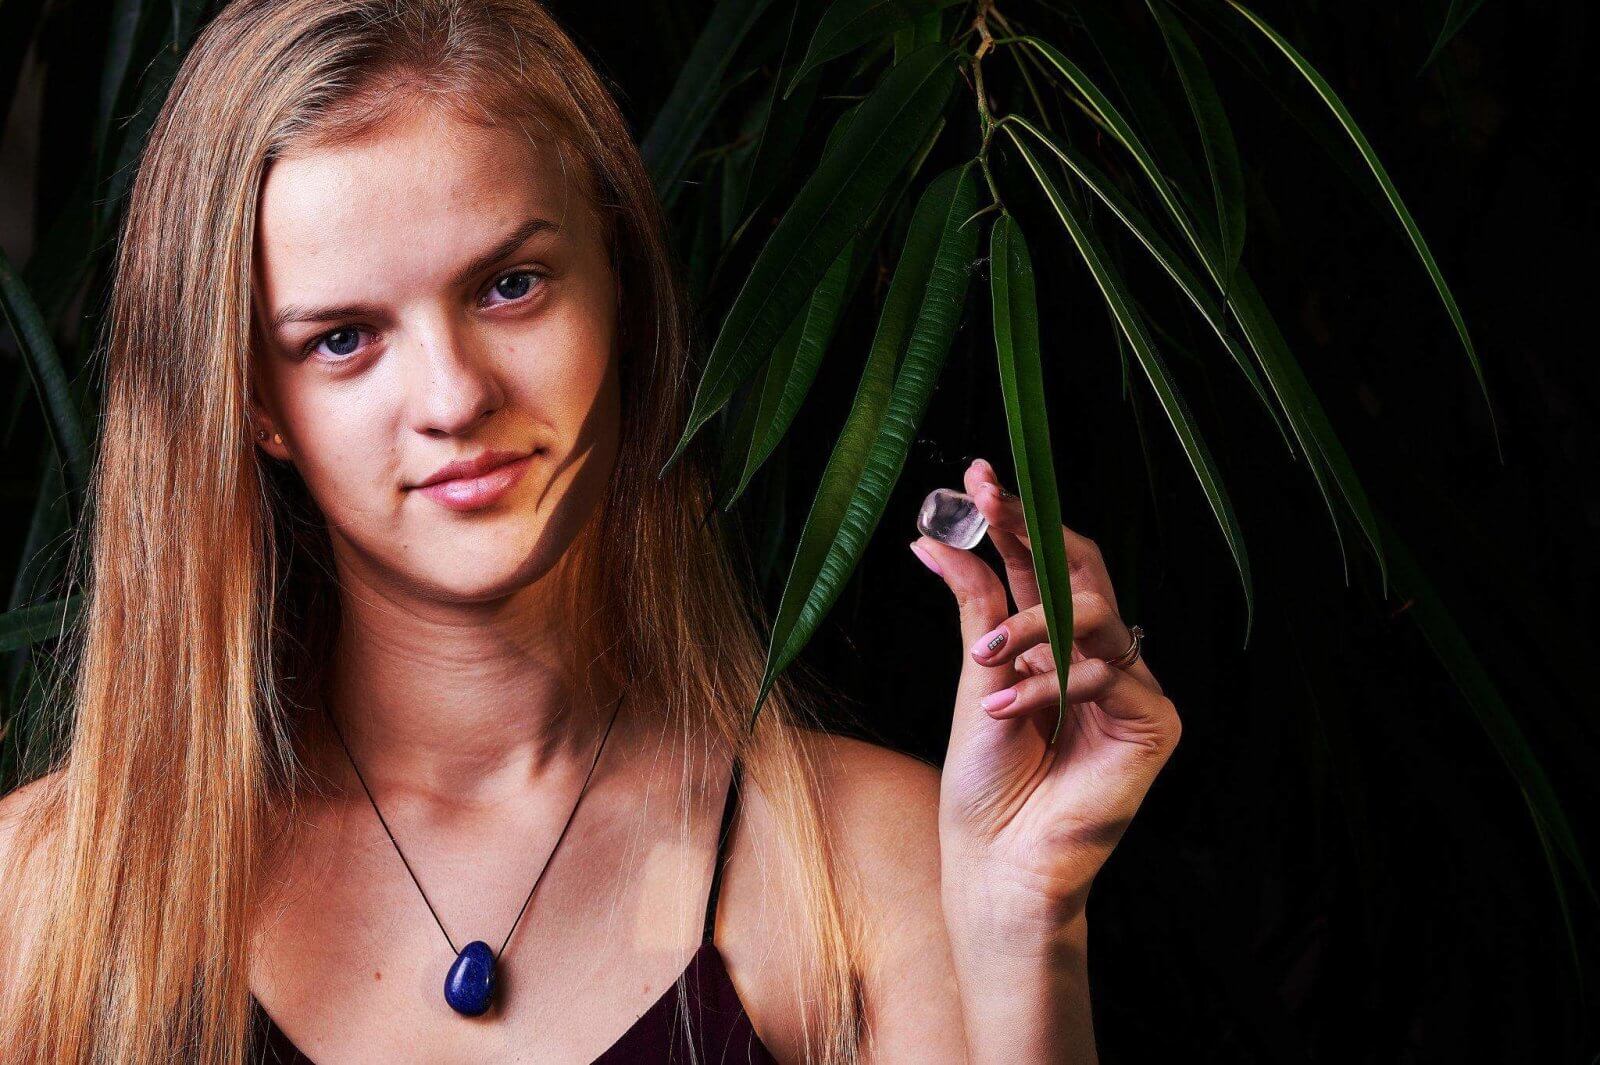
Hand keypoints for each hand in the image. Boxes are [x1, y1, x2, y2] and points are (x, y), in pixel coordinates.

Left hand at [913, 458, 1179, 940]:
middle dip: (1032, 530)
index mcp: (1053, 642)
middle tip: (986, 501)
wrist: (996, 865)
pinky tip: (1005, 711)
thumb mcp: (973, 678)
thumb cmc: (985, 785)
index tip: (978, 475)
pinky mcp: (1154, 723)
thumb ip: (974, 605)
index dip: (1016, 518)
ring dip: (1031, 627)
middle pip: (1083, 569)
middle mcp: (1097, 657)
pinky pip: (1106, 674)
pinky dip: (1049, 687)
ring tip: (983, 663)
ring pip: (1096, 613)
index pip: (1044, 564)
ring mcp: (1130, 688)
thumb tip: (929, 537)